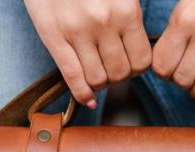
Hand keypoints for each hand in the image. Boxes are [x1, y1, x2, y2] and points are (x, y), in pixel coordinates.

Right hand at [23, 0, 151, 108]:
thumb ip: (132, 13)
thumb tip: (141, 46)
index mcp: (126, 10)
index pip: (142, 61)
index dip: (137, 68)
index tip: (131, 64)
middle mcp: (104, 23)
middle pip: (120, 73)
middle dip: (118, 77)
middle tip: (113, 70)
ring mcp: (77, 32)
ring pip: (97, 79)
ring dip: (100, 83)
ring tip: (98, 75)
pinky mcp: (53, 36)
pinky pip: (71, 76)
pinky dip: (81, 93)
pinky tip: (86, 98)